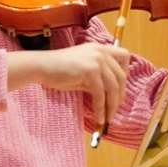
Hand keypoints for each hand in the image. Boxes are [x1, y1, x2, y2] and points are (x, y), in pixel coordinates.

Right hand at [7, 43, 130, 126]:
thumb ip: (98, 76)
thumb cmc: (60, 70)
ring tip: (108, 118)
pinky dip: (101, 108)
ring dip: (112, 105)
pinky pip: (101, 94)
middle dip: (120, 95)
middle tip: (115, 109)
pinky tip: (99, 117)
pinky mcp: (91, 71)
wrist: (42, 67)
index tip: (119, 88)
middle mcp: (101, 51)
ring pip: (113, 87)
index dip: (125, 73)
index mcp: (101, 48)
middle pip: (121, 76)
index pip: (124, 56)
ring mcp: (97, 60)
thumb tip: (111, 95)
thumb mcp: (84, 70)